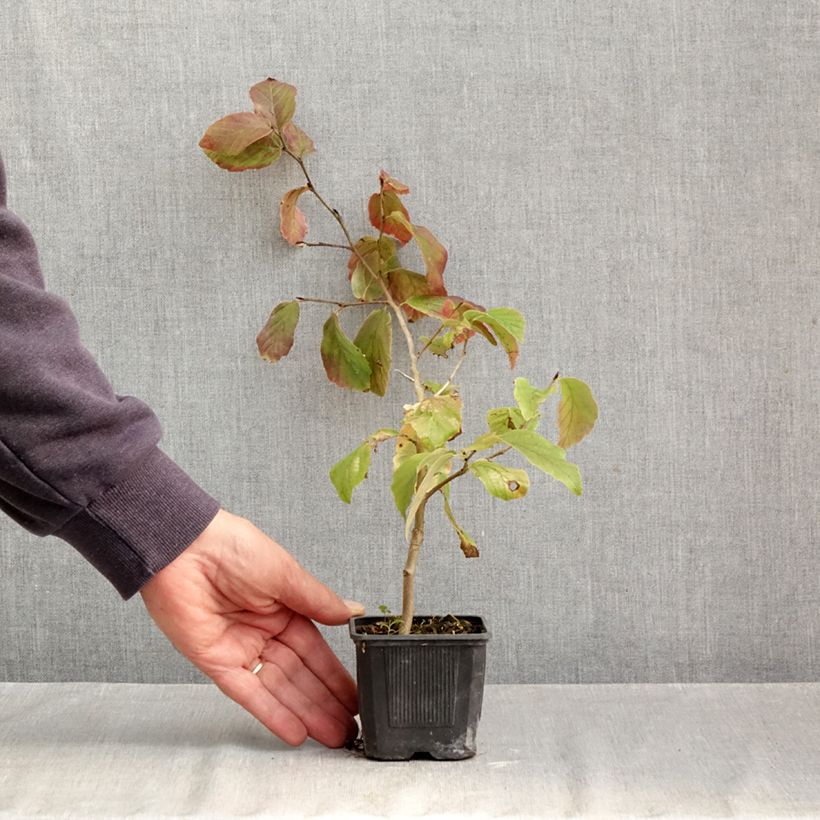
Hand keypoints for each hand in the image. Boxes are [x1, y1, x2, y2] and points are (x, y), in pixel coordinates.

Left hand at [140, 508, 362, 747]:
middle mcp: (264, 632)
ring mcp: (241, 649)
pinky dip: (270, 713)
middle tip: (349, 729)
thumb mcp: (286, 573)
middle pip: (300, 675)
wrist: (185, 549)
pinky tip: (294, 732)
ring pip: (279, 689)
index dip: (335, 675)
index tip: (357, 696)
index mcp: (284, 608)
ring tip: (331, 736)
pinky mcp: (216, 662)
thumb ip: (318, 601)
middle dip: (325, 702)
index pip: (316, 650)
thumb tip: (353, 612)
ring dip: (305, 713)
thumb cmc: (233, 548)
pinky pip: (247, 693)